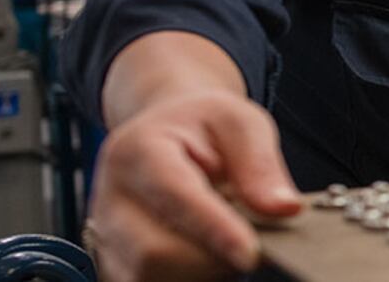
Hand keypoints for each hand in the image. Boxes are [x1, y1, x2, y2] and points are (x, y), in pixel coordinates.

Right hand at [87, 89, 301, 280]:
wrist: (165, 132)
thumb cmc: (202, 126)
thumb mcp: (240, 122)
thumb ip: (261, 164)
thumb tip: (283, 208)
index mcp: (136, 151)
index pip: (175, 198)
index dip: (215, 229)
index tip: (250, 253)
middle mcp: (111, 200)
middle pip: (156, 253)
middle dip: (214, 256)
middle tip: (251, 237)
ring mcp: (105, 238)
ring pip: (152, 278)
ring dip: (203, 271)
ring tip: (225, 236)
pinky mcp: (114, 266)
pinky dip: (190, 278)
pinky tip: (206, 252)